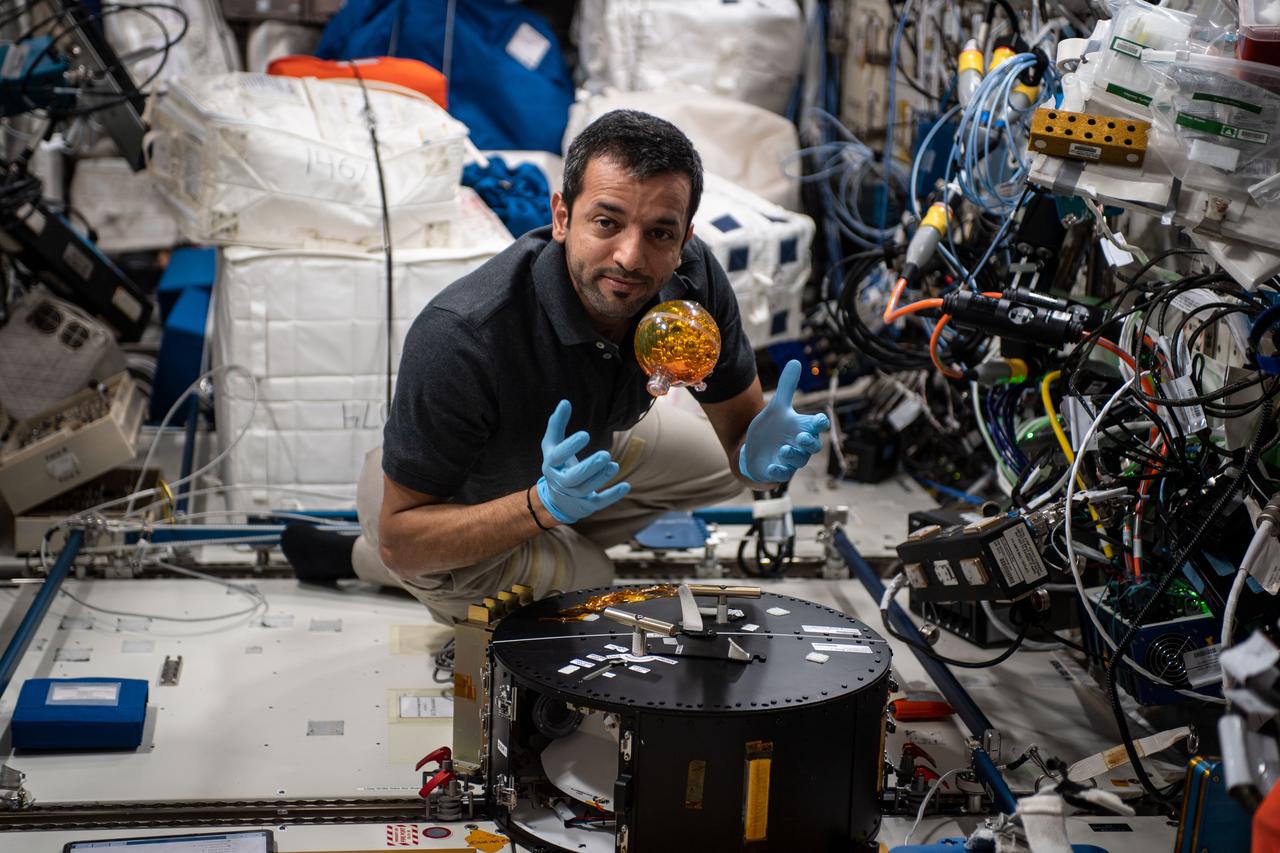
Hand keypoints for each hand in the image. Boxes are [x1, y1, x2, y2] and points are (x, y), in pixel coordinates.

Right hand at [535, 400, 630, 523]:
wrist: (556, 498)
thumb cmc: (557, 464)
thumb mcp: (552, 444)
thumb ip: (557, 424)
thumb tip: (565, 402)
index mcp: (551, 465)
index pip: (558, 456)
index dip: (570, 446)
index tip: (585, 434)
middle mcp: (560, 482)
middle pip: (573, 478)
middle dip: (589, 467)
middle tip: (606, 455)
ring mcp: (573, 495)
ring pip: (585, 489)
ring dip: (600, 478)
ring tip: (614, 465)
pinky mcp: (586, 505)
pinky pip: (599, 502)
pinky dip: (612, 495)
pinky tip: (626, 486)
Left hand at [739, 360, 830, 483]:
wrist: (757, 449)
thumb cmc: (772, 428)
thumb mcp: (777, 406)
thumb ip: (787, 387)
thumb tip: (795, 361)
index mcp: (802, 427)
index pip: (817, 425)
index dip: (820, 423)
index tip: (820, 420)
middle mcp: (800, 445)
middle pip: (813, 446)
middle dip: (809, 442)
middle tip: (801, 436)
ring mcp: (790, 460)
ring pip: (799, 461)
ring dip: (793, 455)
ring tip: (783, 449)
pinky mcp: (779, 471)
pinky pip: (783, 474)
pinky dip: (779, 471)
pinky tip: (772, 466)